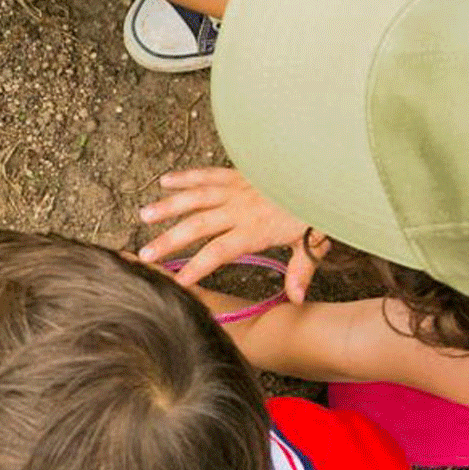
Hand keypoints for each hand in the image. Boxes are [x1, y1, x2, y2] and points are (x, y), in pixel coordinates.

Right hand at [137, 167, 326, 302]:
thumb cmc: (317, 208)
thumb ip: (300, 271)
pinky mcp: (237, 173)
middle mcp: (240, 209)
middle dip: (169, 240)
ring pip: (196, 197)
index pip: (219, 251)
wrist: (323, 170)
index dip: (197, 266)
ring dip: (169, 206)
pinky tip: (165, 181)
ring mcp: (236, 188)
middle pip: (197, 225)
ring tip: (144, 215)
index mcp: (255, 230)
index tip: (178, 281)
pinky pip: (207, 174)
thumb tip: (295, 299)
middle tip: (146, 254)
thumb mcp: (313, 243)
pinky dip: (185, 176)